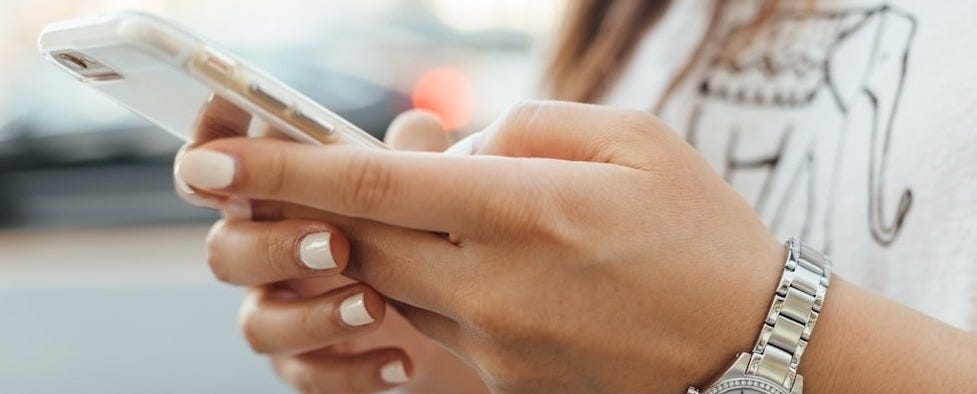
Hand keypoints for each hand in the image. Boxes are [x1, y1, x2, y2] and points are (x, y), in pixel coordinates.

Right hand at [174, 97, 487, 393]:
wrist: (455, 315)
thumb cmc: (421, 230)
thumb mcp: (424, 189)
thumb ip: (414, 157)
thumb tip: (419, 128)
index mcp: (279, 196)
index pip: (220, 169)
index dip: (209, 151)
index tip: (222, 151)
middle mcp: (267, 253)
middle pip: (226, 250)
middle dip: (273, 246)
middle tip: (336, 244)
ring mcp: (283, 311)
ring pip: (257, 323)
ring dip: (311, 315)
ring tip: (375, 305)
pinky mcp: (308, 362)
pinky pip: (305, 374)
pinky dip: (351, 371)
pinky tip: (400, 361)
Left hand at [176, 101, 785, 392]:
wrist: (750, 344)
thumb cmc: (699, 228)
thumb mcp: (630, 139)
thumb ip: (524, 127)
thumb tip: (446, 145)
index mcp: (527, 208)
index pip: (371, 182)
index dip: (280, 166)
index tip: (210, 159)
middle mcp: (495, 282)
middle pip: (355, 240)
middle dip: (300, 207)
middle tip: (263, 178)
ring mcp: (494, 342)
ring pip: (385, 285)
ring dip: (366, 243)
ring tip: (396, 209)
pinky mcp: (502, 379)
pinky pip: (429, 324)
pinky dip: (420, 284)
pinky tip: (465, 263)